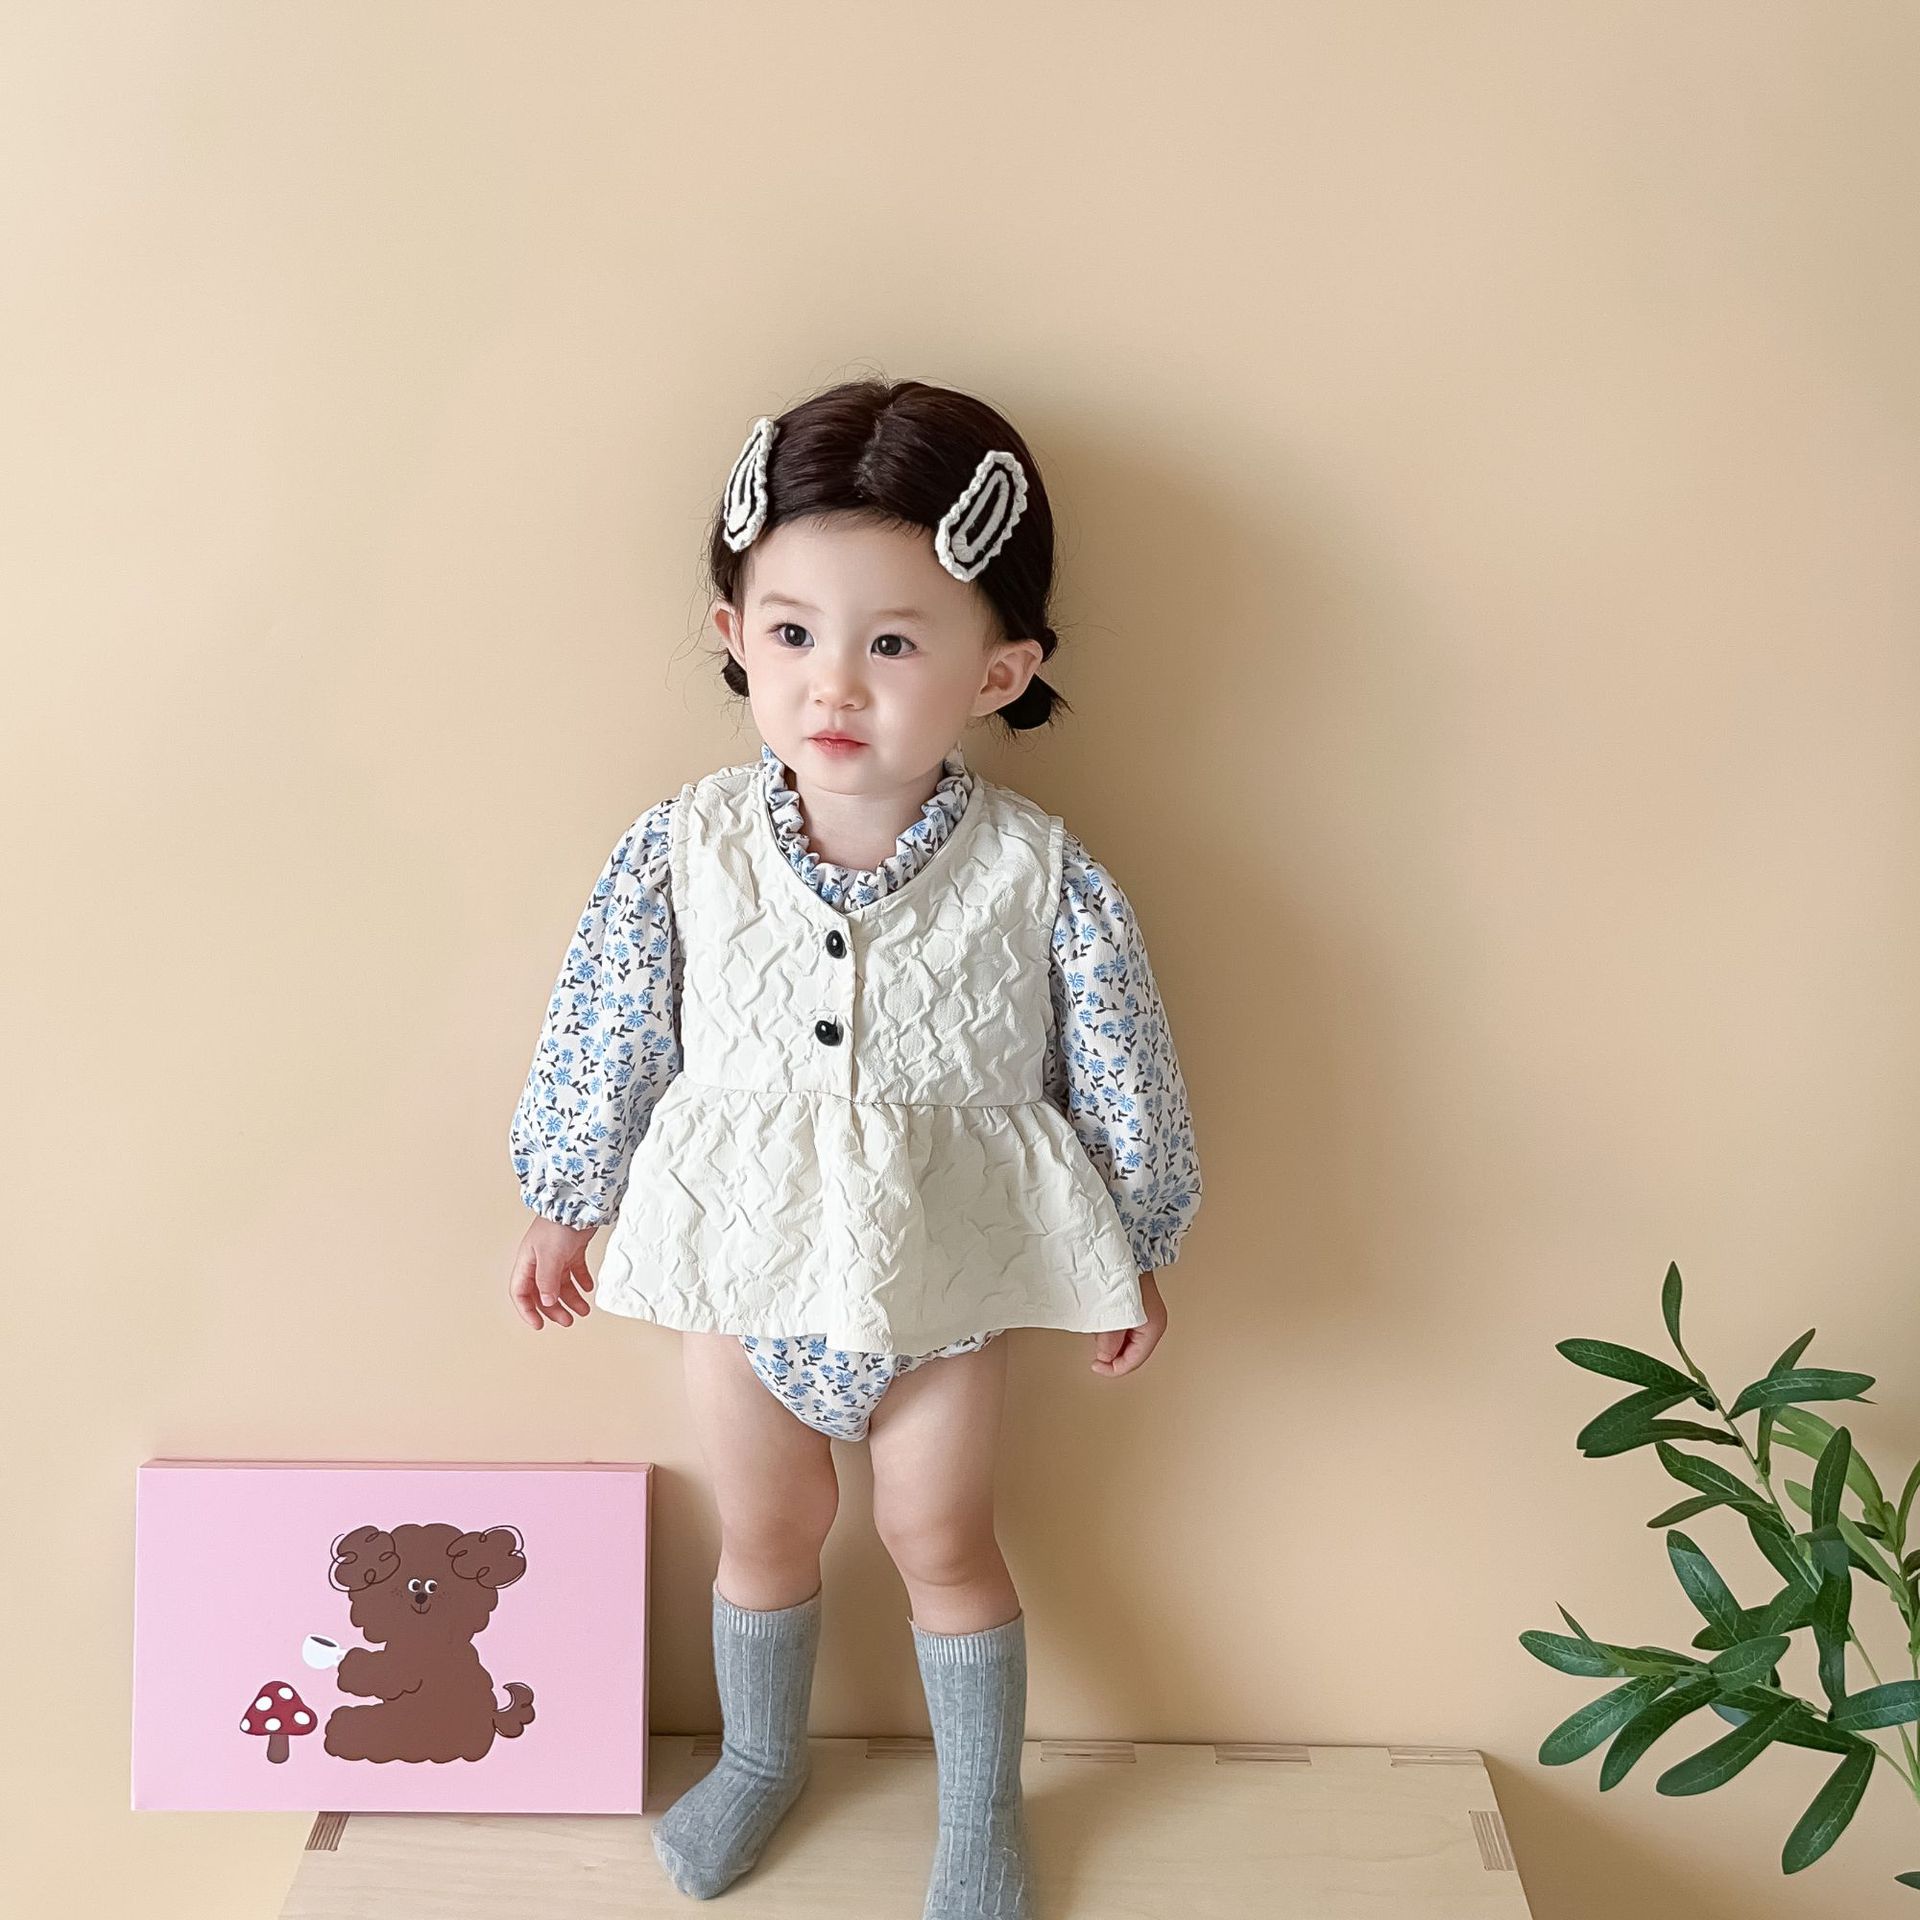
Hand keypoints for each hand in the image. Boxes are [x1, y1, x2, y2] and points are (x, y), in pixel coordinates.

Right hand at [509, 1215, 598, 1329]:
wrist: (578, 1203)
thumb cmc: (557, 1224)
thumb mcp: (549, 1257)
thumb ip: (547, 1281)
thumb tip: (546, 1302)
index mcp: (527, 1262)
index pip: (521, 1292)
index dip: (527, 1311)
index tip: (539, 1325)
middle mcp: (540, 1261)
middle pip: (543, 1292)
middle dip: (554, 1309)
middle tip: (568, 1321)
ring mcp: (556, 1255)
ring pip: (561, 1284)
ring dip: (571, 1298)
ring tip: (584, 1310)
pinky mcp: (572, 1249)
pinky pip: (575, 1271)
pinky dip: (581, 1281)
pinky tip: (588, 1287)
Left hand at [1090, 1272, 1164, 1376]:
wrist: (1128, 1249)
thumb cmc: (1125, 1276)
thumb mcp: (1114, 1315)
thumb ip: (1108, 1340)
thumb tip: (1105, 1357)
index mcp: (1153, 1328)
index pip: (1133, 1362)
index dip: (1113, 1369)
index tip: (1096, 1366)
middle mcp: (1154, 1324)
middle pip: (1131, 1353)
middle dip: (1111, 1353)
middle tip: (1094, 1345)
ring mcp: (1147, 1316)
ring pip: (1126, 1342)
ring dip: (1110, 1341)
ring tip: (1097, 1328)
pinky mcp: (1137, 1308)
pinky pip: (1124, 1329)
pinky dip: (1111, 1330)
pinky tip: (1101, 1321)